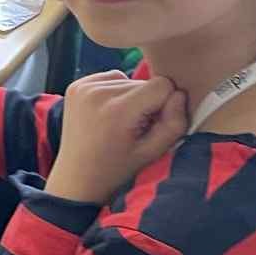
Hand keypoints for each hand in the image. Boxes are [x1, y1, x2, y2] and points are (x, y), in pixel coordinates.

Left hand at [45, 71, 188, 205]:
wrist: (77, 176)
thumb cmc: (118, 168)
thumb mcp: (154, 152)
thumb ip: (175, 123)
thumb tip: (179, 94)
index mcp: (118, 109)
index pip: (162, 84)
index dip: (165, 105)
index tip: (152, 125)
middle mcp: (97, 92)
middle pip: (144, 82)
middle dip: (146, 103)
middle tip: (133, 128)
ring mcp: (83, 87)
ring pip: (128, 79)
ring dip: (130, 98)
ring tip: (119, 122)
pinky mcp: (76, 86)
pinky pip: (110, 78)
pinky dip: (115, 93)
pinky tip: (108, 114)